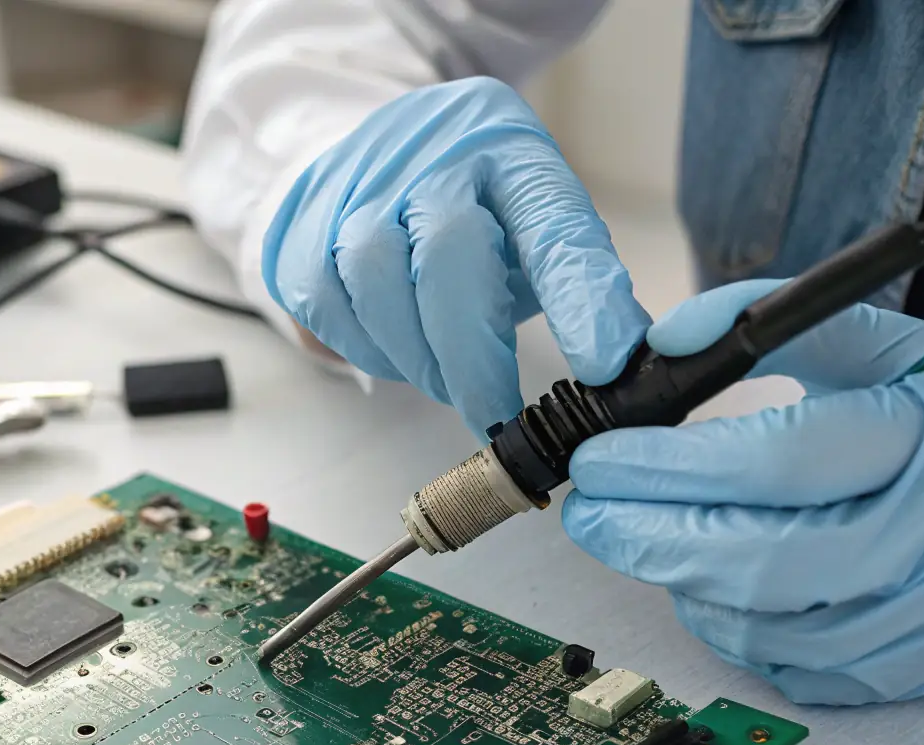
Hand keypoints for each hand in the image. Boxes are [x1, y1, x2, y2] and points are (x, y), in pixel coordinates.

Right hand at [261, 77, 649, 437]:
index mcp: (512, 152)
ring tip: (444, 377)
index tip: (604, 368)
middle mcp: (434, 154)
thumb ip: (575, 287)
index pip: (555, 227)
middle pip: (449, 255)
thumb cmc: (467, 212)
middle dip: (472, 358)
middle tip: (493, 413)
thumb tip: (620, 372)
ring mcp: (358, 186)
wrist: (365, 155)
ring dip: (416, 358)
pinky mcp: (303, 228)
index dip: (583, 302)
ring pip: (377, 283)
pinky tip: (394, 347)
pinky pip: (329, 307)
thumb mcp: (532, 229)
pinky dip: (368, 349)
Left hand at [563, 279, 923, 704]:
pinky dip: (718, 619)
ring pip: (753, 620)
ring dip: (673, 577)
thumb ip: (764, 326)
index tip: (600, 459)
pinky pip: (772, 660)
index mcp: (922, 436)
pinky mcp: (889, 668)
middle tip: (590, 513)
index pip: (774, 459)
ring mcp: (909, 615)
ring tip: (641, 534)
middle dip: (644, 535)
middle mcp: (921, 535)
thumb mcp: (877, 348)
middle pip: (752, 556)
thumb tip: (667, 341)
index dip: (667, 464)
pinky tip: (701, 576)